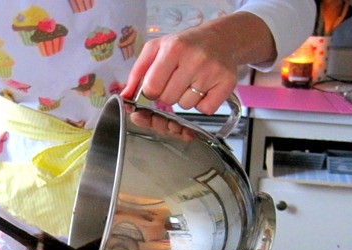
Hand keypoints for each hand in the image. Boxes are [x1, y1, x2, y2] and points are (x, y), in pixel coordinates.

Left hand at [123, 25, 237, 114]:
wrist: (219, 38)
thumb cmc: (184, 45)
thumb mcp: (156, 50)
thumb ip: (137, 73)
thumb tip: (124, 97)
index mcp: (173, 48)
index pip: (152, 88)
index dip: (152, 90)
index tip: (159, 82)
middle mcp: (194, 58)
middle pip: (168, 99)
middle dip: (169, 93)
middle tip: (178, 78)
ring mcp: (212, 71)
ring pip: (186, 106)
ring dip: (186, 98)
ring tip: (192, 81)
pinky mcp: (226, 82)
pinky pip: (205, 109)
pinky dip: (203, 104)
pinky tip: (204, 88)